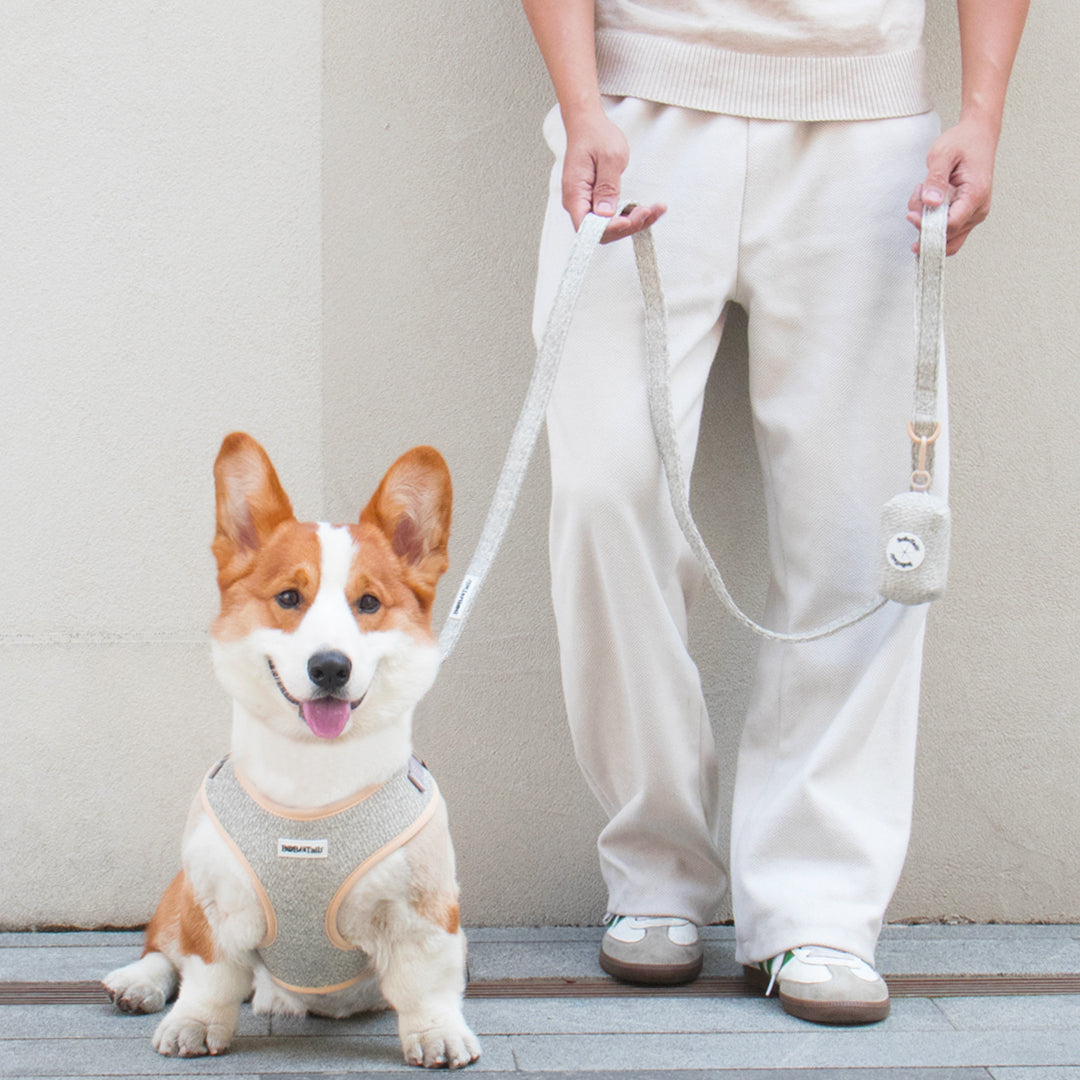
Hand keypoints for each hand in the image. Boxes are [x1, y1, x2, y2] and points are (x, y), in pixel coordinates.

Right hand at [561, 107, 665, 241]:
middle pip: (601, 231)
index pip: (587, 226)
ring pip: (611, 226)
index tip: (629, 221)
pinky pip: (615, 216)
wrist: (589, 124)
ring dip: (634, 222)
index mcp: (575, 193)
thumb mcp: (609, 158)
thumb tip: (605, 214)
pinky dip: (633, 215)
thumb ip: (607, 187)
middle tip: (648, 211)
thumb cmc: (596, 135)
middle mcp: (578, 203)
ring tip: (655, 209)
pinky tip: (650, 209)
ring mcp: (588, 204)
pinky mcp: (598, 202)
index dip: (609, 229)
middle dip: (627, 226)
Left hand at [908, 113, 999, 254]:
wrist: (978, 135)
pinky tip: (925, 202)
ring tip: (922, 195)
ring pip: (946, 238)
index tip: (911, 215)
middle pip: (947, 236)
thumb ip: (935, 179)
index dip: (927, 226)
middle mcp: (978, 209)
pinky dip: (931, 222)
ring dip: (926, 224)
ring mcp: (974, 215)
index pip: (950, 225)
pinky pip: (946, 231)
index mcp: (975, 194)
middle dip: (924, 225)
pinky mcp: (967, 215)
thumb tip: (930, 202)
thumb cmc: (963, 142)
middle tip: (916, 199)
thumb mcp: (943, 154)